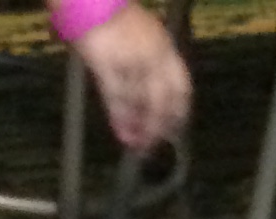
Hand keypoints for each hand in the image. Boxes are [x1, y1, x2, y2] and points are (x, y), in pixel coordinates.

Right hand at [70, 0, 189, 152]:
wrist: (94, 3)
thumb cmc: (117, 21)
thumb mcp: (144, 40)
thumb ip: (153, 67)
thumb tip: (156, 99)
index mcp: (165, 46)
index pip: (181, 86)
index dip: (179, 111)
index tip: (175, 129)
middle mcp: (152, 55)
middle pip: (162, 100)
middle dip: (159, 126)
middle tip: (155, 145)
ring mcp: (130, 61)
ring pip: (140, 103)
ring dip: (140, 128)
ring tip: (138, 147)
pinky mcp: (108, 66)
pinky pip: (117, 99)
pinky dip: (120, 119)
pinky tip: (122, 134)